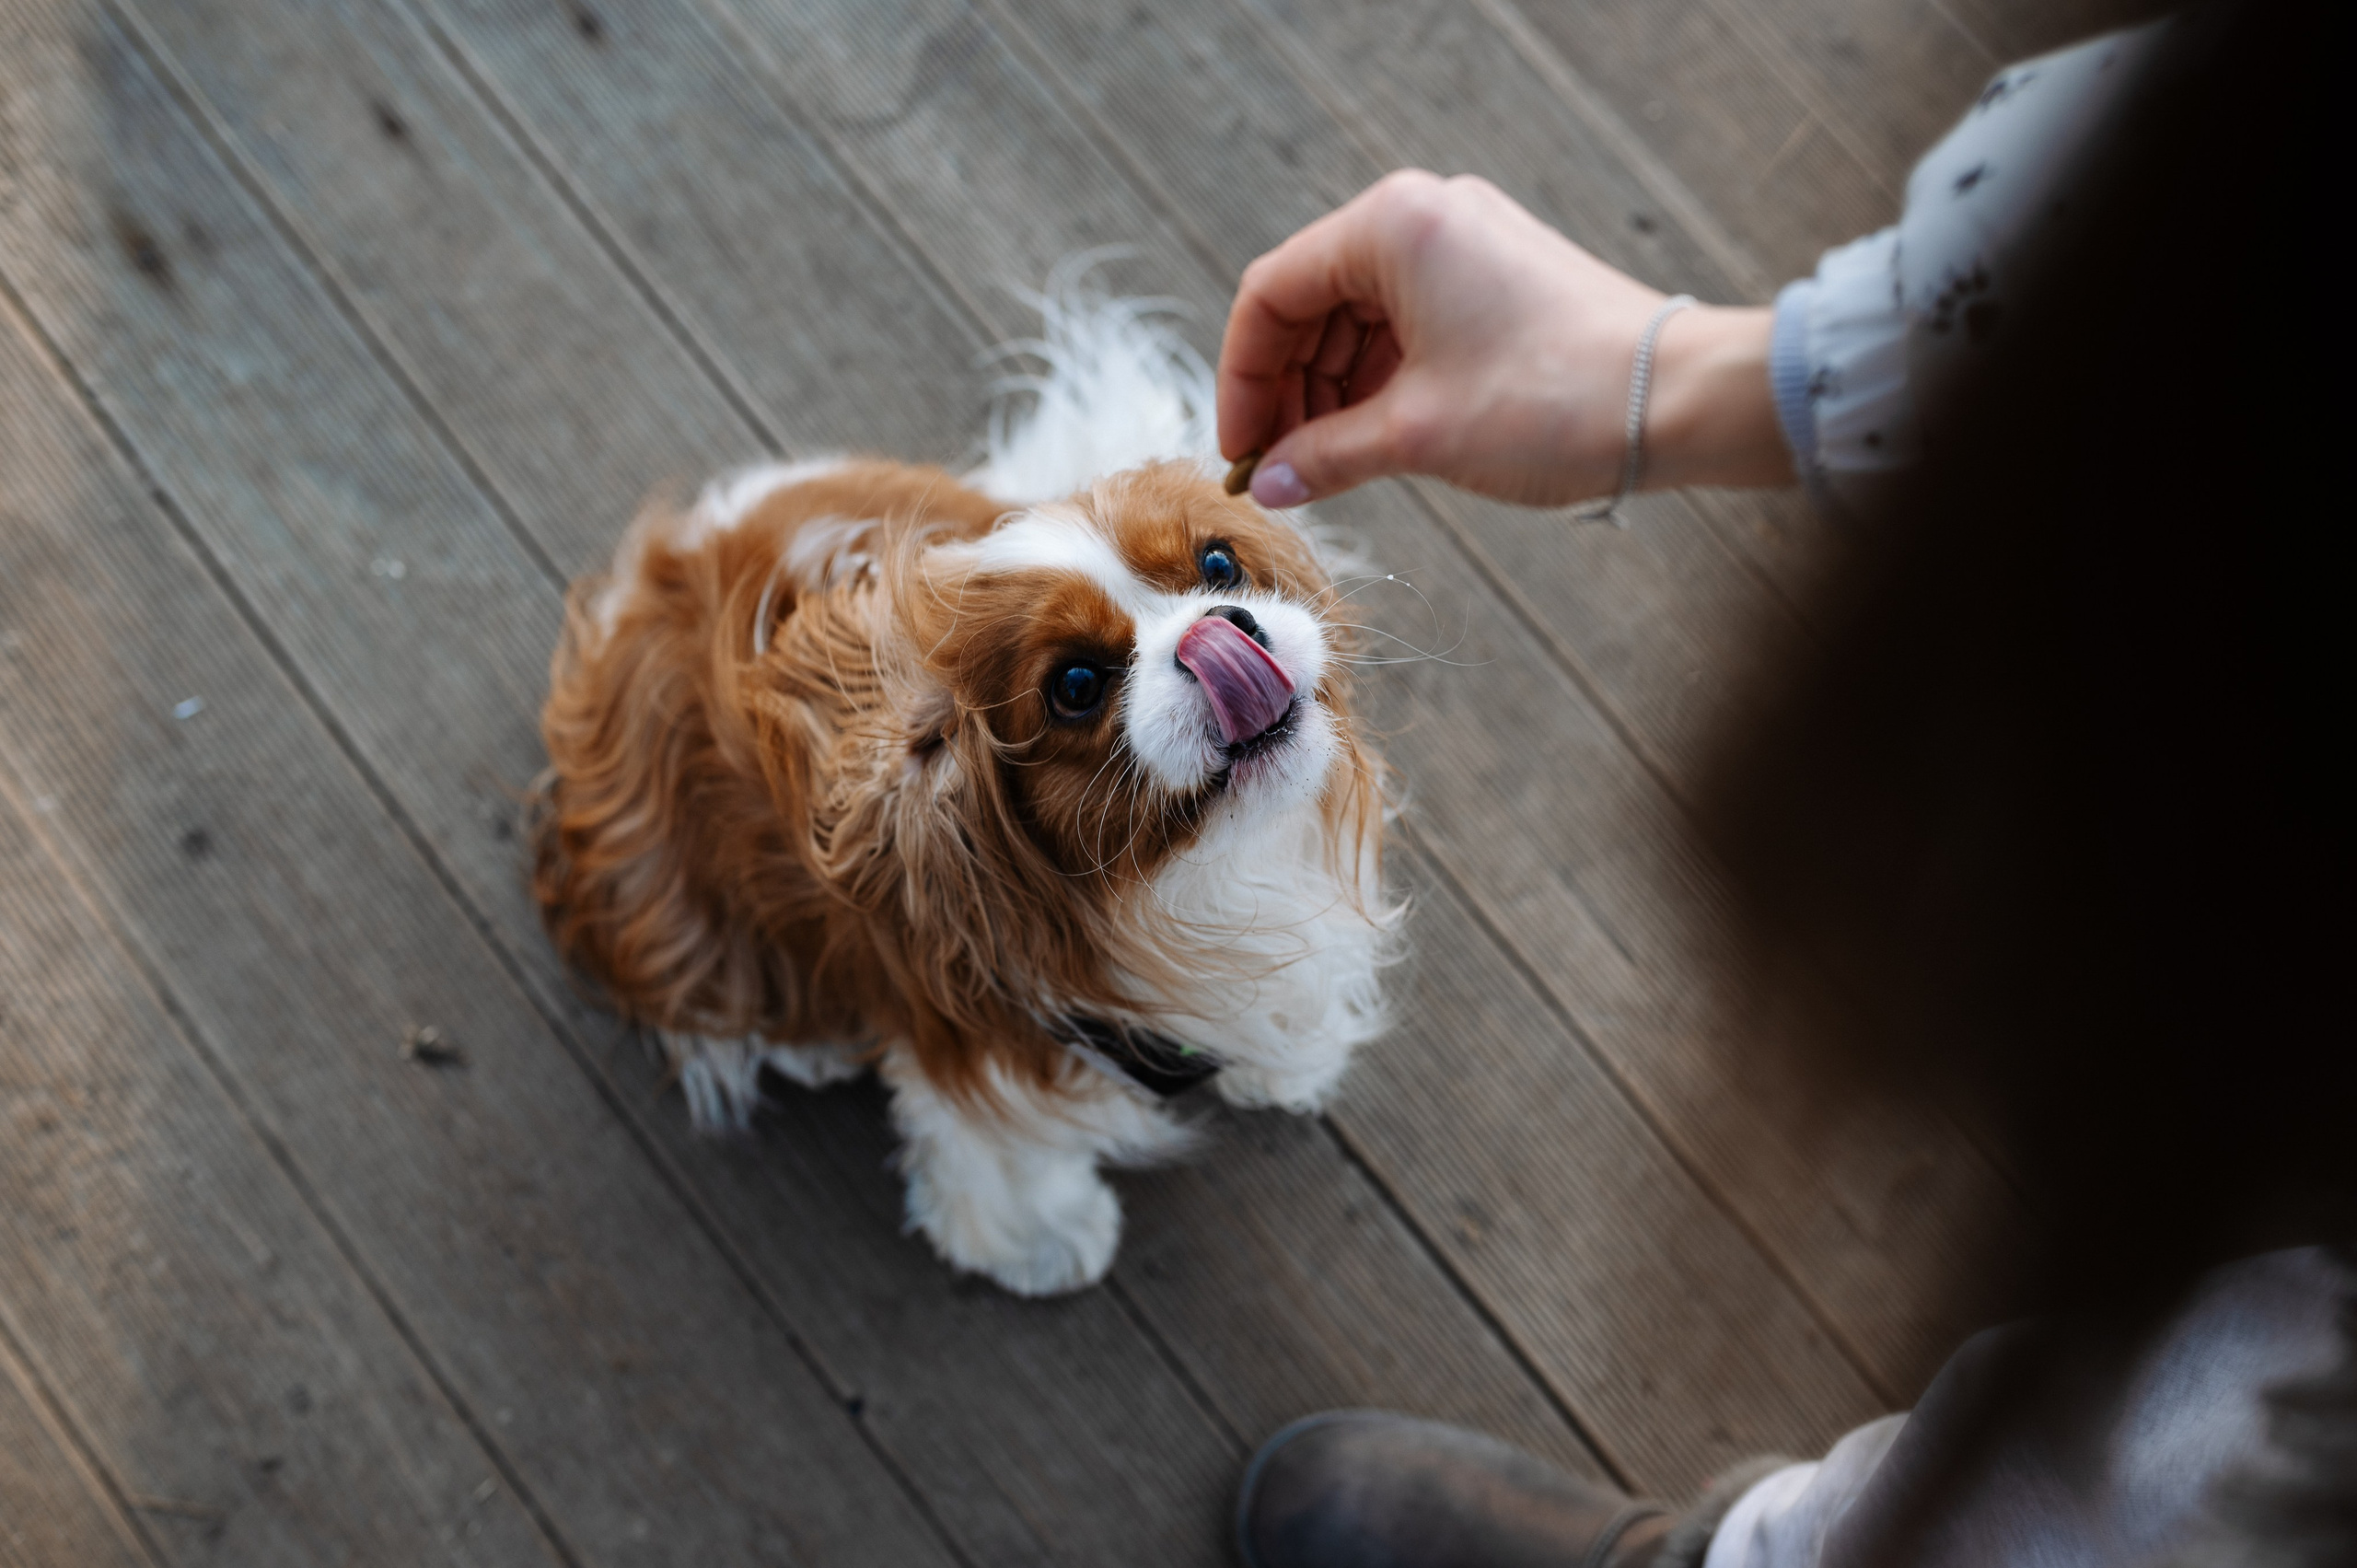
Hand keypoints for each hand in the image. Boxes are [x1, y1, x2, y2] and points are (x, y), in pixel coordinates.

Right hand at [1217, 171, 1793, 507]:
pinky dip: (1377, 382)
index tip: (1241, 449)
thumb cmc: (1556, 401)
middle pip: (1311, 302)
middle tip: (1278, 467)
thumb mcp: (1418, 435)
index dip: (1243, 378)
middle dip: (1287, 389)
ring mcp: (1463, 246)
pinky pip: (1405, 326)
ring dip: (1329, 391)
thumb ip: (1325, 455)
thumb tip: (1270, 483)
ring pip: (1356, 318)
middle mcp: (1424, 218)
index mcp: (1392, 227)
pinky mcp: (1494, 280)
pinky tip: (1367, 440)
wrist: (1680, 401)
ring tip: (1323, 465)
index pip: (1271, 294)